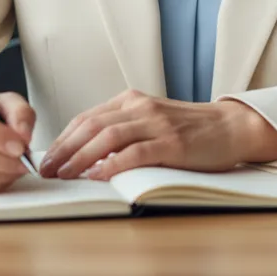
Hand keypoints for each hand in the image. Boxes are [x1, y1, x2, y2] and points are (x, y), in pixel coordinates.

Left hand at [38, 90, 276, 181]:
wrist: (230, 126)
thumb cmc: (189, 129)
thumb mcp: (150, 120)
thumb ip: (123, 128)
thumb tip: (85, 153)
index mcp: (131, 100)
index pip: (87, 118)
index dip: (63, 138)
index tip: (46, 157)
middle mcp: (140, 107)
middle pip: (91, 125)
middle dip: (64, 149)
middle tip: (46, 170)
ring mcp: (156, 124)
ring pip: (108, 136)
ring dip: (80, 157)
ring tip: (65, 174)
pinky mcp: (172, 143)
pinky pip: (136, 152)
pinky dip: (113, 164)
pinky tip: (98, 175)